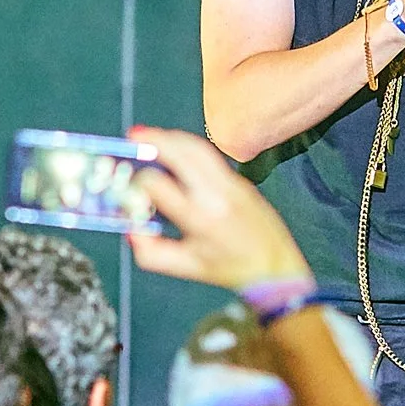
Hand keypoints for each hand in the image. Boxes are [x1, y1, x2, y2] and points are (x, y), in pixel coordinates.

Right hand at [123, 127, 309, 288]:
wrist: (274, 266)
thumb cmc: (229, 268)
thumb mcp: (186, 266)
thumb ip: (151, 253)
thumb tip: (131, 229)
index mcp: (199, 218)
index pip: (159, 186)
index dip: (138, 182)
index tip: (129, 184)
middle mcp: (216, 195)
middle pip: (180, 153)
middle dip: (153, 141)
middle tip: (132, 137)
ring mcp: (232, 183)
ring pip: (197, 147)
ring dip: (171, 138)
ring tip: (150, 137)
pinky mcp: (240, 180)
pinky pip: (210, 156)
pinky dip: (188, 147)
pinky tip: (175, 149)